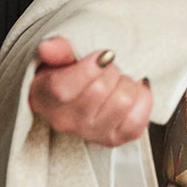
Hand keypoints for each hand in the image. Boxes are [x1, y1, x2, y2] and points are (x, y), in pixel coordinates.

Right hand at [27, 36, 153, 146]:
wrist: (82, 96)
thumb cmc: (69, 72)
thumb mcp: (59, 56)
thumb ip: (57, 49)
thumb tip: (48, 47)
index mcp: (44, 98)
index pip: (63, 88)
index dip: (89, 68)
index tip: (103, 55)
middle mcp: (65, 121)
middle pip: (99, 90)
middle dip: (111, 70)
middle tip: (109, 67)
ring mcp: (90, 133)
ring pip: (122, 102)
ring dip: (127, 84)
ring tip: (119, 81)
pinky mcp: (114, 139)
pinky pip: (138, 119)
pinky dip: (141, 100)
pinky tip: (132, 93)